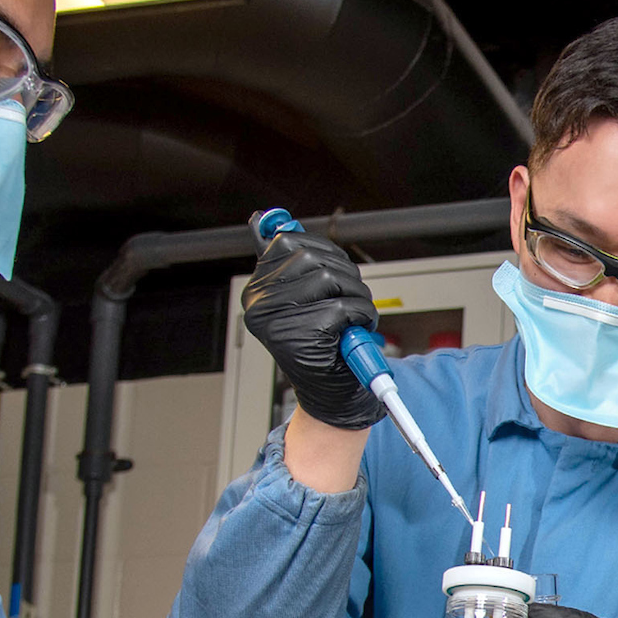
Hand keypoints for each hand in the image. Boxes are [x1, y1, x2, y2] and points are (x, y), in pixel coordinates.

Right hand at [240, 230, 382, 429]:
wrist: (333, 398)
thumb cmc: (325, 348)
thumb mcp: (305, 300)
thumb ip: (292, 262)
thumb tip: (273, 220)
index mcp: (257, 290)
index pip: (288, 242)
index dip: (324, 253)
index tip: (335, 272)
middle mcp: (260, 303)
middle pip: (313, 257)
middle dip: (346, 276)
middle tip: (351, 302)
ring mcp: (278, 320)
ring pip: (331, 278)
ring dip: (356, 297)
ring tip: (352, 318)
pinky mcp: (301, 336)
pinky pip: (343, 307)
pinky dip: (359, 317)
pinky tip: (352, 333)